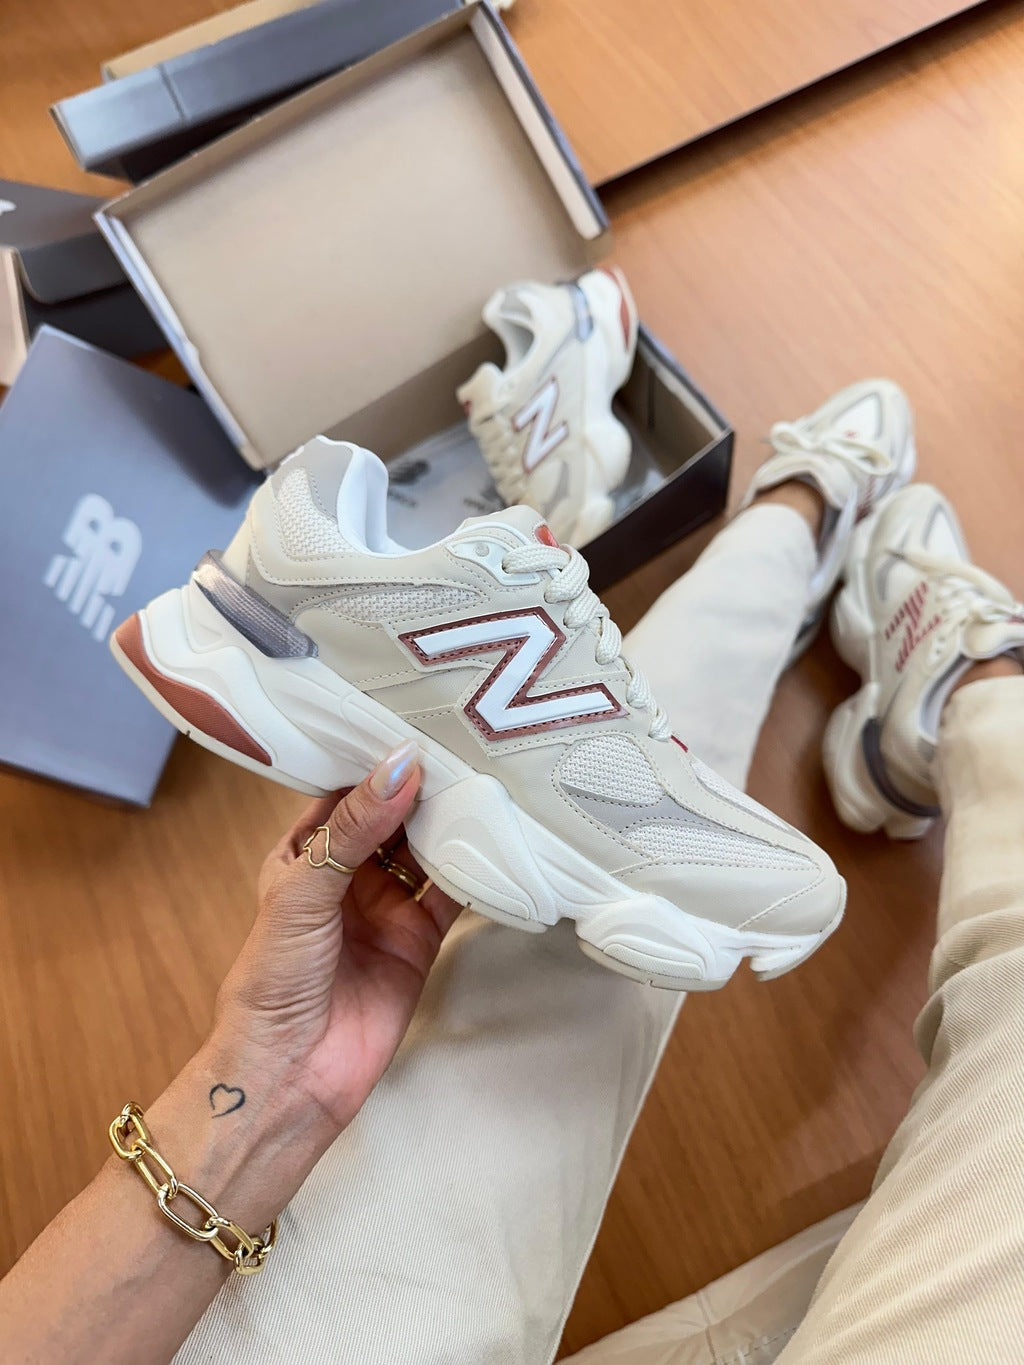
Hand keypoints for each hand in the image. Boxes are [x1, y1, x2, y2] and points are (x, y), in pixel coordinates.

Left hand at [214, 740, 461, 1138]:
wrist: (289, 1075)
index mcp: (303, 856)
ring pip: (426, 851)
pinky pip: (453, 896)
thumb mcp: (303, 892)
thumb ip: (354, 829)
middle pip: (393, 819)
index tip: (414, 725)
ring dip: (452, 823)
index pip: (345, 794)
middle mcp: (346, 877)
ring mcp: (385, 908)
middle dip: (423, 788)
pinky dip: (475, 871)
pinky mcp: (418, 941)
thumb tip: (400, 767)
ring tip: (486, 782)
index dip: (375, 764)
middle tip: (464, 747)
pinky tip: (498, 841)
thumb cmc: (270, 982)